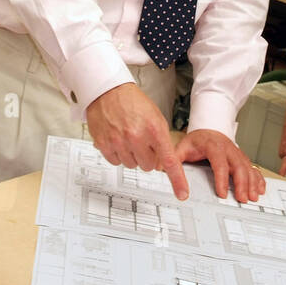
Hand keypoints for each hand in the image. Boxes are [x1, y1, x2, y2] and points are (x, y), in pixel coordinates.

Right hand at [85, 83, 187, 198]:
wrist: (108, 90)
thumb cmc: (133, 103)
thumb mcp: (155, 117)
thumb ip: (161, 141)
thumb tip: (161, 164)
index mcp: (154, 129)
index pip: (168, 160)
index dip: (177, 180)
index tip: (182, 194)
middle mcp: (136, 136)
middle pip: (148, 166)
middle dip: (147, 157)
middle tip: (142, 142)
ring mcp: (119, 141)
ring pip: (131, 165)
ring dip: (132, 155)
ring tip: (128, 137)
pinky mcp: (104, 144)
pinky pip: (115, 162)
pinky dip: (118, 154)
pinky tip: (117, 139)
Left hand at [175, 129, 265, 203]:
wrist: (207, 129)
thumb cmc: (196, 141)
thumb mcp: (182, 148)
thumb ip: (174, 162)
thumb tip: (167, 175)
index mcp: (213, 146)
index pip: (219, 163)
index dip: (221, 179)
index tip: (222, 194)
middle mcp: (228, 148)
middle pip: (238, 166)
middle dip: (242, 184)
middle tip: (242, 199)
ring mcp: (237, 153)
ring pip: (248, 167)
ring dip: (252, 183)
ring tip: (252, 197)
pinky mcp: (242, 157)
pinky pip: (253, 167)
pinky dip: (258, 178)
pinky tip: (260, 189)